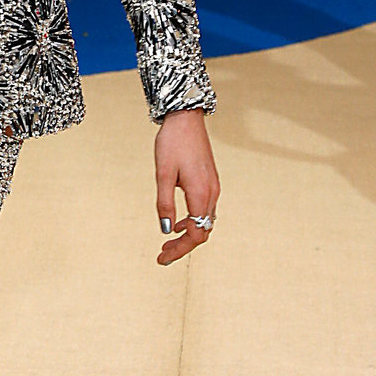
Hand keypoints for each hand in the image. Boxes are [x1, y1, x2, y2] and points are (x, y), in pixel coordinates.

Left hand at [154, 109, 219, 265]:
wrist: (186, 118)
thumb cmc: (172, 143)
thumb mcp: (162, 174)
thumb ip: (164, 203)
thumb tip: (166, 230)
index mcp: (201, 194)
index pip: (195, 234)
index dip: (179, 250)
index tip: (161, 257)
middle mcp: (212, 194)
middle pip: (202, 232)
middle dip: (183, 247)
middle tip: (162, 255)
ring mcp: (213, 187)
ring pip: (204, 222)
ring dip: (188, 235)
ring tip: (167, 242)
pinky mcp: (210, 181)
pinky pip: (205, 210)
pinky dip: (192, 221)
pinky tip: (178, 222)